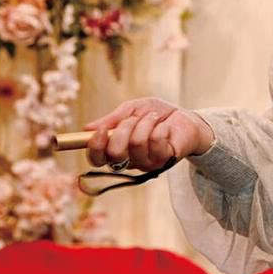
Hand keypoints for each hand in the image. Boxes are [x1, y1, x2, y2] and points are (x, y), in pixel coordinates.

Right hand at [83, 97, 214, 170]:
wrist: (186, 118)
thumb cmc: (156, 115)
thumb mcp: (132, 110)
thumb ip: (112, 120)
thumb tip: (86, 129)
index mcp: (118, 150)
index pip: (97, 159)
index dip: (95, 146)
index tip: (100, 130)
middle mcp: (130, 161)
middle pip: (114, 155)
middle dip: (123, 130)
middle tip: (134, 118)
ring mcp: (148, 163)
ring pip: (136, 144)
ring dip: (144, 124)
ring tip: (153, 118)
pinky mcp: (166, 161)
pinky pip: (156, 142)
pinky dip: (159, 128)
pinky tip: (165, 127)